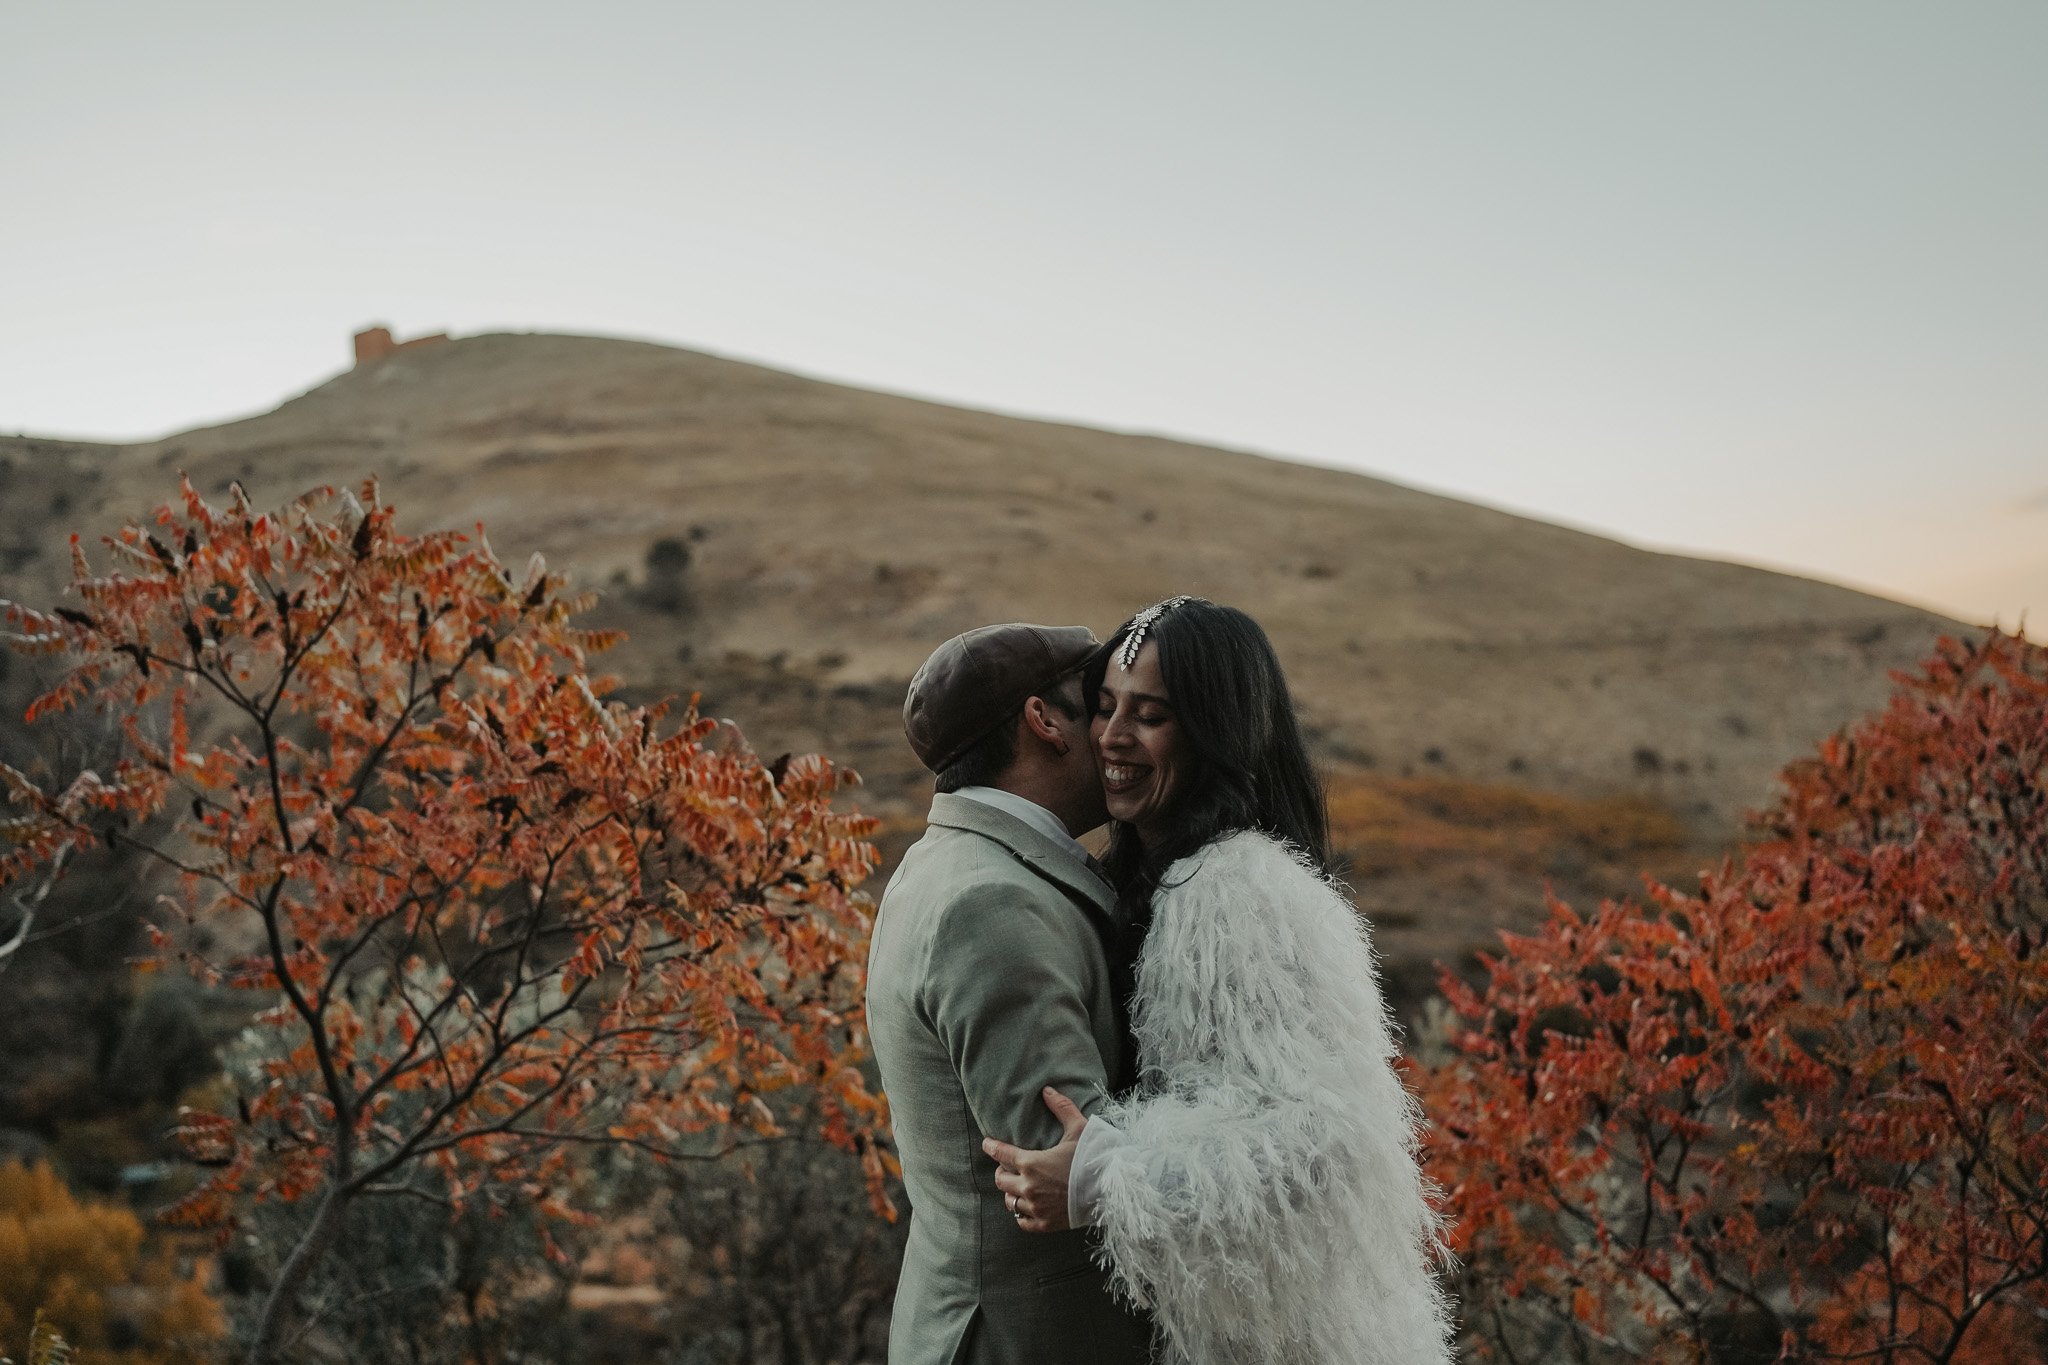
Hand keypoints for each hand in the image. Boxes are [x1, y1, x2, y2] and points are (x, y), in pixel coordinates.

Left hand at [981, 1087, 1088, 1232]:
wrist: (1111, 1192)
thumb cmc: (1093, 1158)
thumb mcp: (1079, 1129)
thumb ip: (1061, 1108)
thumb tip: (1047, 1090)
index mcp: (1031, 1163)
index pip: (1001, 1154)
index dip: (991, 1147)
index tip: (987, 1144)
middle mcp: (1028, 1187)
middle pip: (1001, 1180)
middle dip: (1002, 1171)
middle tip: (1006, 1167)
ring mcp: (1036, 1208)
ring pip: (1010, 1201)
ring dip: (1011, 1192)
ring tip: (1017, 1186)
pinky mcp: (1045, 1224)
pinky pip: (1022, 1221)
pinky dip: (1021, 1214)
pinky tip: (1027, 1207)